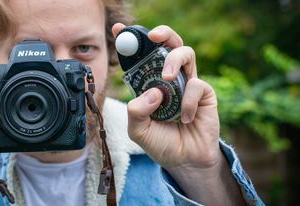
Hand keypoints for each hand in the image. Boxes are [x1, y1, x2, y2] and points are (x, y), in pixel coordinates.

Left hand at [112, 23, 219, 173]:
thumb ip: (137, 112)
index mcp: (149, 82)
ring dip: (173, 61)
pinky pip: (195, 85)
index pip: (141, 56)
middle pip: (168, 43)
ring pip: (185, 53)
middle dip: (161, 34)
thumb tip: (152, 92)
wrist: (184, 161)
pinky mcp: (204, 93)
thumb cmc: (160, 142)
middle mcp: (168, 78)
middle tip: (152, 37)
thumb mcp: (138, 130)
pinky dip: (187, 102)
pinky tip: (184, 118)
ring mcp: (187, 83)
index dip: (131, 40)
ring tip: (166, 79)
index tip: (119, 30)